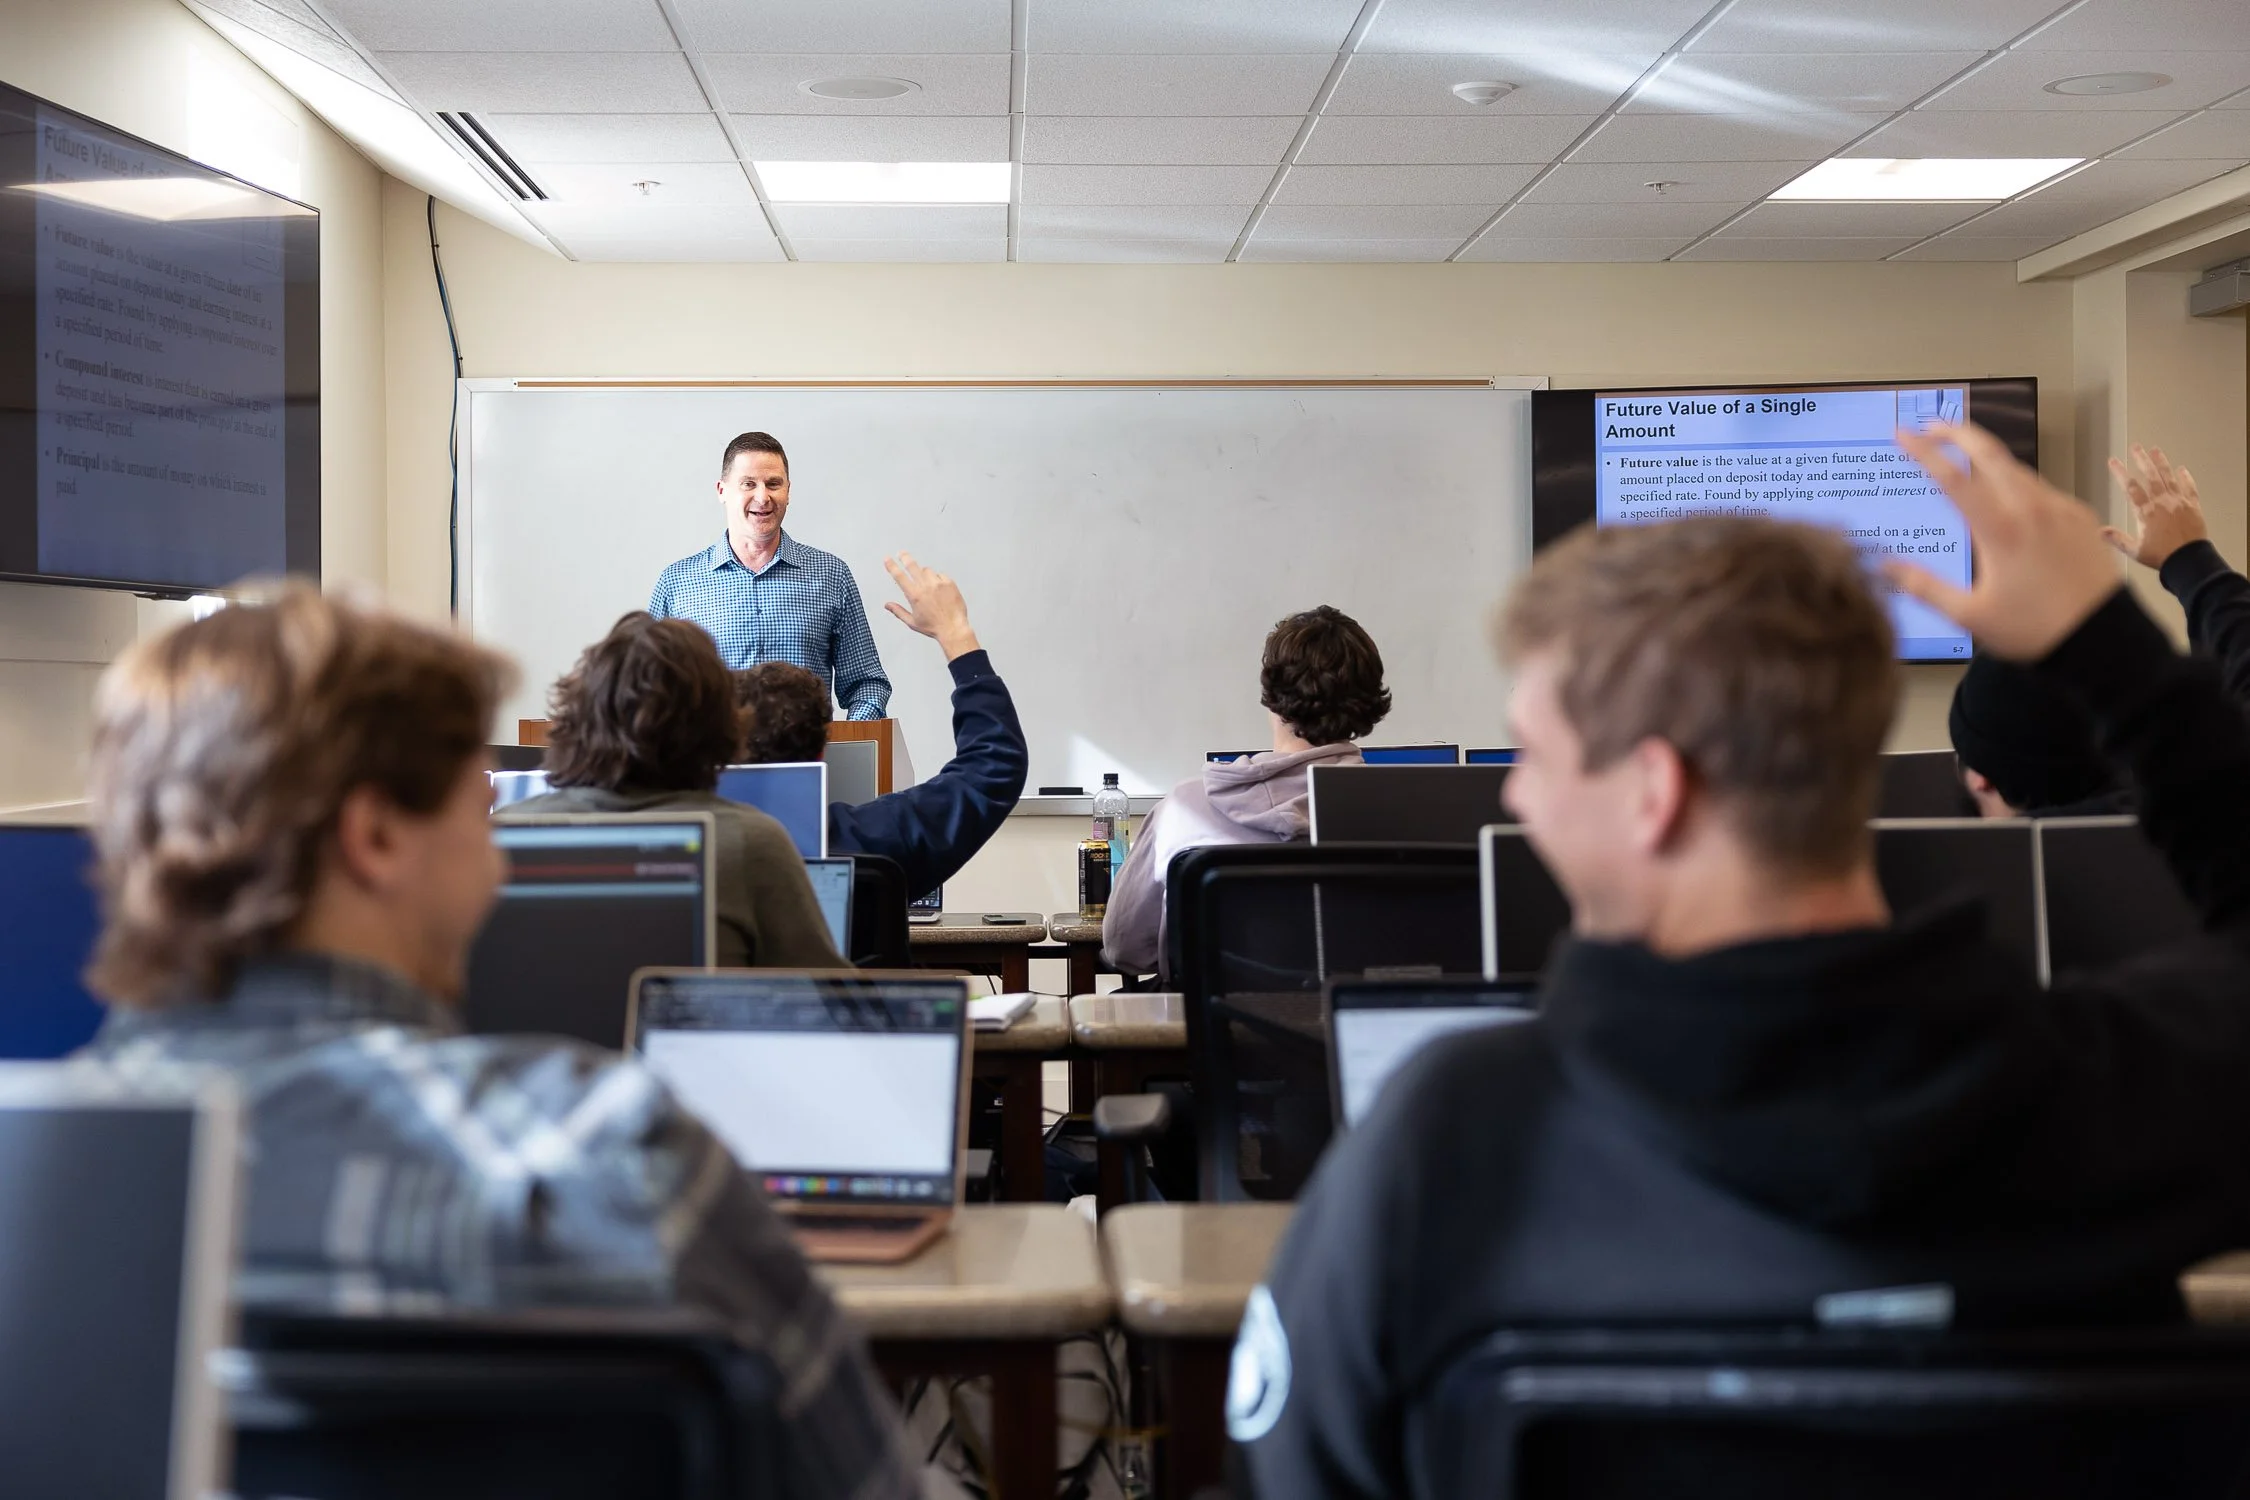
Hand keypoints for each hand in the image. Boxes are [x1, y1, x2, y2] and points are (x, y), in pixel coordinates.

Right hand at [882, 553, 979, 660]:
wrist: (954, 628)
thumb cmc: (933, 627)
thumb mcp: (912, 622)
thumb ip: (898, 611)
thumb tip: (887, 605)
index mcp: (914, 596)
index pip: (899, 577)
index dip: (892, 566)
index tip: (887, 558)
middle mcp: (926, 587)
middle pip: (912, 566)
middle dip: (905, 557)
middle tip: (902, 553)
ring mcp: (938, 584)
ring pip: (927, 570)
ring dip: (924, 574)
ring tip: (928, 587)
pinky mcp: (949, 583)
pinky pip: (940, 574)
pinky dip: (938, 579)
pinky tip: (939, 590)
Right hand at [1885, 422, 2120, 661]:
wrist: (2102, 637)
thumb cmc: (2034, 630)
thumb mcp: (1969, 614)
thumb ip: (1923, 586)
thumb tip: (1882, 566)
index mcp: (2000, 529)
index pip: (1952, 477)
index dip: (1923, 452)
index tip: (1902, 435)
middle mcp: (2031, 509)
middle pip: (1989, 453)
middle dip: (1958, 433)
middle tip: (1932, 425)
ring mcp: (2059, 509)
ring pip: (2017, 468)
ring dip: (1987, 457)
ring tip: (1965, 458)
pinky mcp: (2079, 517)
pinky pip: (2041, 488)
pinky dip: (2017, 482)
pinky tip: (2008, 496)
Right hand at [2102, 443, 2207, 570]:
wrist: (2188, 559)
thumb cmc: (2161, 556)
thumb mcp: (2135, 550)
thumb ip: (2117, 539)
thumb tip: (2099, 531)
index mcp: (2146, 512)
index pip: (2130, 487)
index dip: (2120, 472)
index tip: (2114, 462)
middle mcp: (2162, 502)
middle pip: (2151, 476)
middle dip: (2142, 460)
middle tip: (2136, 447)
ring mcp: (2179, 502)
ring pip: (2169, 477)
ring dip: (2162, 463)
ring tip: (2156, 451)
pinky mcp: (2193, 506)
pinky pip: (2189, 487)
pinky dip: (2186, 477)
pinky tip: (2182, 469)